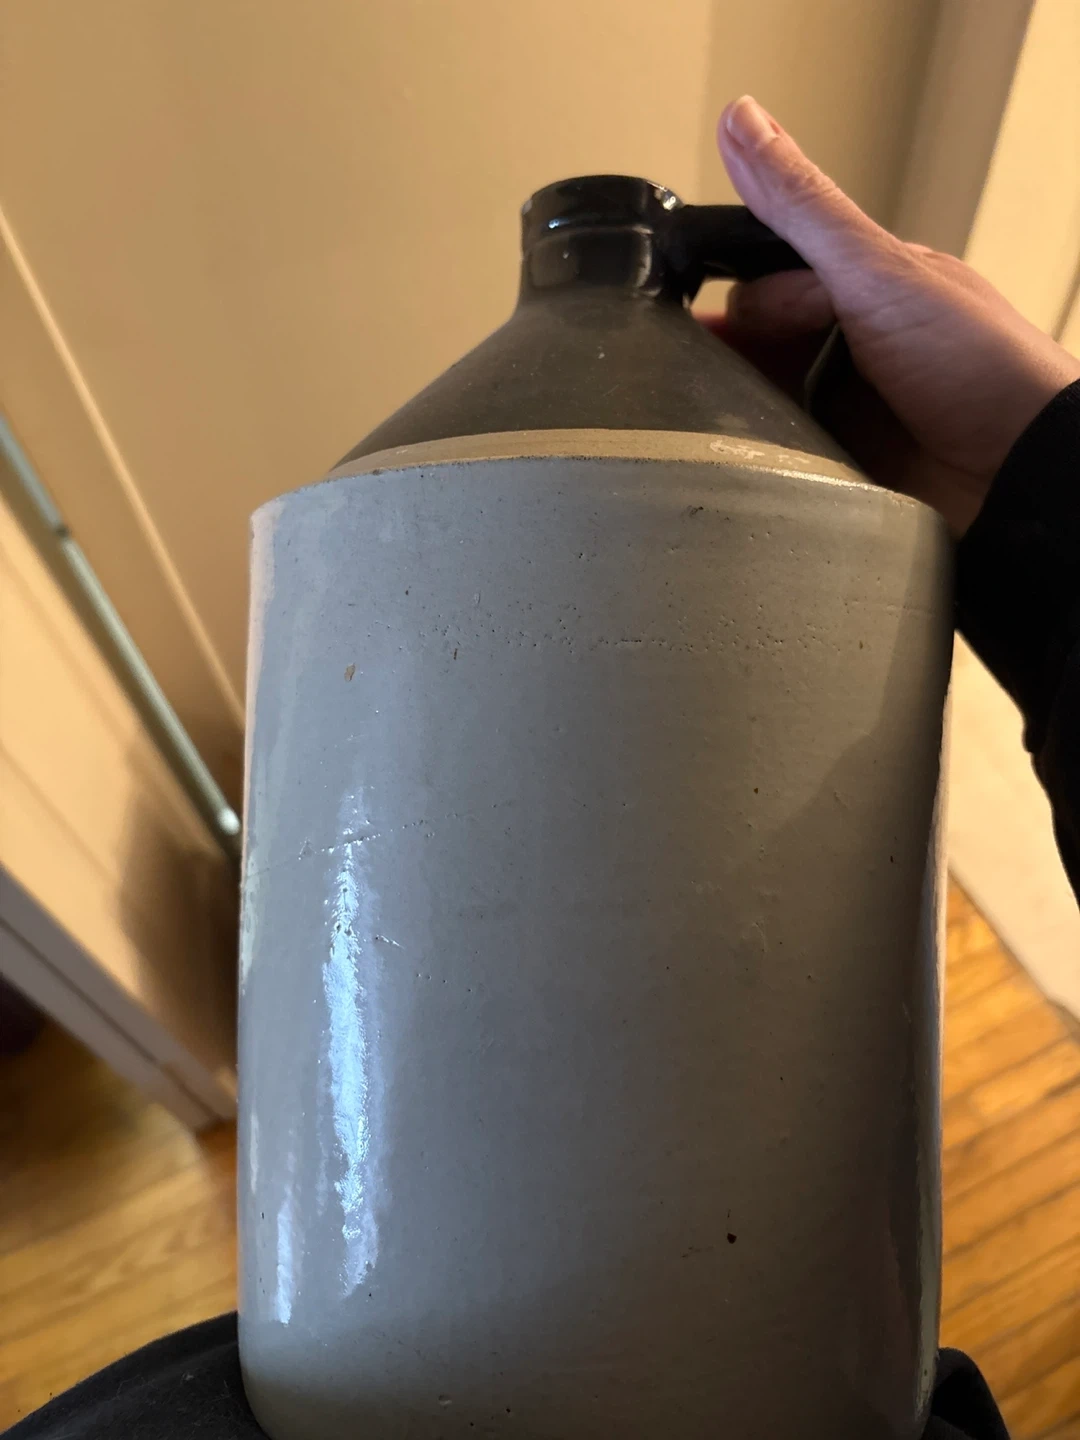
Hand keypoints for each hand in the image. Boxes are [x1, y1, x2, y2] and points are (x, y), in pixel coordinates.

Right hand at [712, 95, 1079, 535]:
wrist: (1021, 471)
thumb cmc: (975, 364)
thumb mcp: (876, 270)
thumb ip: (803, 206)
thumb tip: (741, 120)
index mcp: (865, 288)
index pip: (770, 285)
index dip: (741, 305)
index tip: (710, 326)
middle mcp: (854, 347)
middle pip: (760, 348)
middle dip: (735, 364)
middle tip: (729, 387)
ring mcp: (850, 412)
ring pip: (765, 406)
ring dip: (745, 418)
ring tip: (723, 436)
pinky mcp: (846, 470)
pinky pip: (782, 460)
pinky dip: (765, 461)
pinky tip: (751, 468)